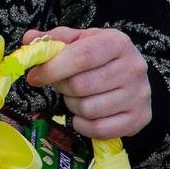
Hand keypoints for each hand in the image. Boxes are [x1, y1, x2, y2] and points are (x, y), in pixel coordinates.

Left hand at [22, 26, 151, 138]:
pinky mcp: (140, 118)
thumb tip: (28, 39)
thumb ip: (53, 39)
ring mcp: (140, 95)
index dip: (53, 68)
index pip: (81, 57)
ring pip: (88, 109)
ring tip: (75, 97)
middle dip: (62, 87)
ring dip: (72, 105)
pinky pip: (99, 129)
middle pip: (81, 86)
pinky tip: (82, 115)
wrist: (131, 76)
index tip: (35, 76)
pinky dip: (83, 125)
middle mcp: (133, 68)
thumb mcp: (79, 40)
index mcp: (117, 43)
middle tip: (60, 85)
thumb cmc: (100, 56)